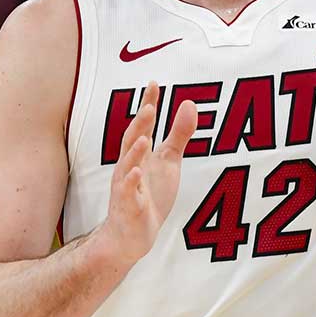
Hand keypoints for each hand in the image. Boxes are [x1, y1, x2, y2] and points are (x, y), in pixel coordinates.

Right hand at [97, 82, 196, 263]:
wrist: (132, 234)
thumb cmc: (149, 193)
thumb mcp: (169, 161)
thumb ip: (178, 133)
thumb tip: (189, 102)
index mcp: (140, 153)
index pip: (143, 124)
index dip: (148, 104)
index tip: (154, 82)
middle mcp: (129, 166)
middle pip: (132, 140)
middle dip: (140, 124)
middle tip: (150, 105)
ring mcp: (126, 186)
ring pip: (127, 166)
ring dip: (134, 151)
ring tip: (144, 136)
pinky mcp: (128, 207)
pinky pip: (127, 194)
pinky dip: (131, 182)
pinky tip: (138, 172)